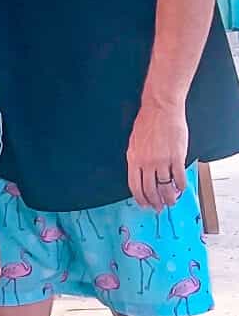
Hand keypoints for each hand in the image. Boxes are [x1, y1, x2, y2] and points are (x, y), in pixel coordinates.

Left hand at [127, 96, 187, 210]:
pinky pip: (178, 177)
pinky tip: (181, 188)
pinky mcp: (176, 157)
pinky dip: (180, 186)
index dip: (140, 198)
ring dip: (169, 198)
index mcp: (134, 159)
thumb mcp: (134, 142)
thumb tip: (139, 174)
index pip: (135, 186)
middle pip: (150, 190)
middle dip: (155, 202)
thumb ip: (136, 159)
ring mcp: (161, 161)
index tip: (145, 204)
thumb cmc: (147, 121)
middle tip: (159, 207)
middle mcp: (147, 162)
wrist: (160, 108)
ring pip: (165, 187)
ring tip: (172, 201)